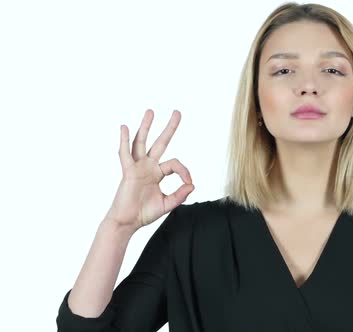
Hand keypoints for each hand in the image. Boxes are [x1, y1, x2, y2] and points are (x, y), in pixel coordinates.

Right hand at [104, 109, 193, 232]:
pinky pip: (125, 154)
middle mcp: (148, 167)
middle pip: (160, 143)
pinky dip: (124, 140)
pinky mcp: (128, 172)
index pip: (175, 164)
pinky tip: (125, 127)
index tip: (189, 183)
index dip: (185, 171)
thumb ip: (180, 195)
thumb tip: (192, 185)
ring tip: (151, 112)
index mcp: (157, 173)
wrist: (127, 222)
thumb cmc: (144, 213)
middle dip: (169, 128)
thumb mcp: (167, 203)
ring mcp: (137, 167)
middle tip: (177, 112)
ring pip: (142, 142)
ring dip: (146, 127)